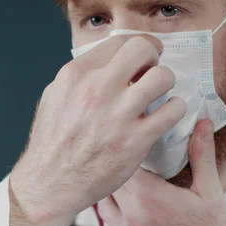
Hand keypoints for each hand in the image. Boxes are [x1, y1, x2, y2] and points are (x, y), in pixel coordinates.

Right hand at [10, 34, 185, 225]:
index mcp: (76, 75)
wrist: (50, 184)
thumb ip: (82, 77)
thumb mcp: (55, 97)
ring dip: (167, 83)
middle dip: (154, 57)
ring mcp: (118, 115)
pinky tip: (166, 115)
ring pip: (163, 77)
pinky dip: (175, 109)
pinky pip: (172, 111)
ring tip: (160, 94)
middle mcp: (97, 89)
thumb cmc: (52, 143)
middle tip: (152, 71)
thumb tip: (110, 63)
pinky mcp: (135, 140)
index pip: (119, 41)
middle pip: (143, 49)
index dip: (138, 47)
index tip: (144, 58)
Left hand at [97, 119, 225, 225]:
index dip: (126, 148)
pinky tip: (129, 209)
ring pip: (101, 202)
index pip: (122, 160)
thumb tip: (201, 126)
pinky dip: (113, 213)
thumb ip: (201, 155)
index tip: (134, 142)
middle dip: (117, 168)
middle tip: (129, 159)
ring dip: (111, 190)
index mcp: (149, 198)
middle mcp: (129, 217)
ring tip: (127, 183)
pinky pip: (107, 225)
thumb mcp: (210, 193)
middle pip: (108, 180)